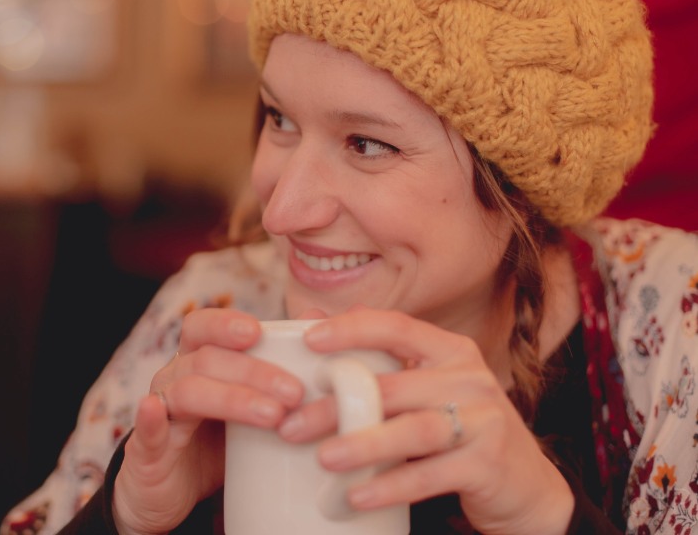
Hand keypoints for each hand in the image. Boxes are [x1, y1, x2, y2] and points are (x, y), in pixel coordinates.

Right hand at [111, 308, 306, 534]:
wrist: (175, 493)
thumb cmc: (219, 442)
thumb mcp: (251, 405)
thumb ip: (281, 364)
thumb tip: (317, 317)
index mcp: (197, 361)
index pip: (202, 327)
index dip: (225, 324)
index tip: (257, 331)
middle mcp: (174, 378)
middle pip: (207, 359)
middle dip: (254, 371)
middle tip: (295, 392)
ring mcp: (159, 412)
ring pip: (188, 391)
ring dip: (232, 398)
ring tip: (273, 415)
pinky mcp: (146, 452)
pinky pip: (146, 432)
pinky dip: (150, 420)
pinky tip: (155, 410)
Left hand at [277, 306, 573, 534]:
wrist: (525, 485)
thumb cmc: (458, 429)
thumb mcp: (423, 387)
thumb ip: (375, 358)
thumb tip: (309, 319)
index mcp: (449, 350)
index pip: (396, 326)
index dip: (352, 329)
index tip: (308, 338)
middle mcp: (469, 377)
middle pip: (392, 386)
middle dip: (336, 405)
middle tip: (291, 425)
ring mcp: (484, 420)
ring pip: (413, 429)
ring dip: (364, 445)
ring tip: (324, 458)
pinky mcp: (488, 463)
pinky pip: (430, 475)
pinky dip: (390, 486)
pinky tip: (356, 496)